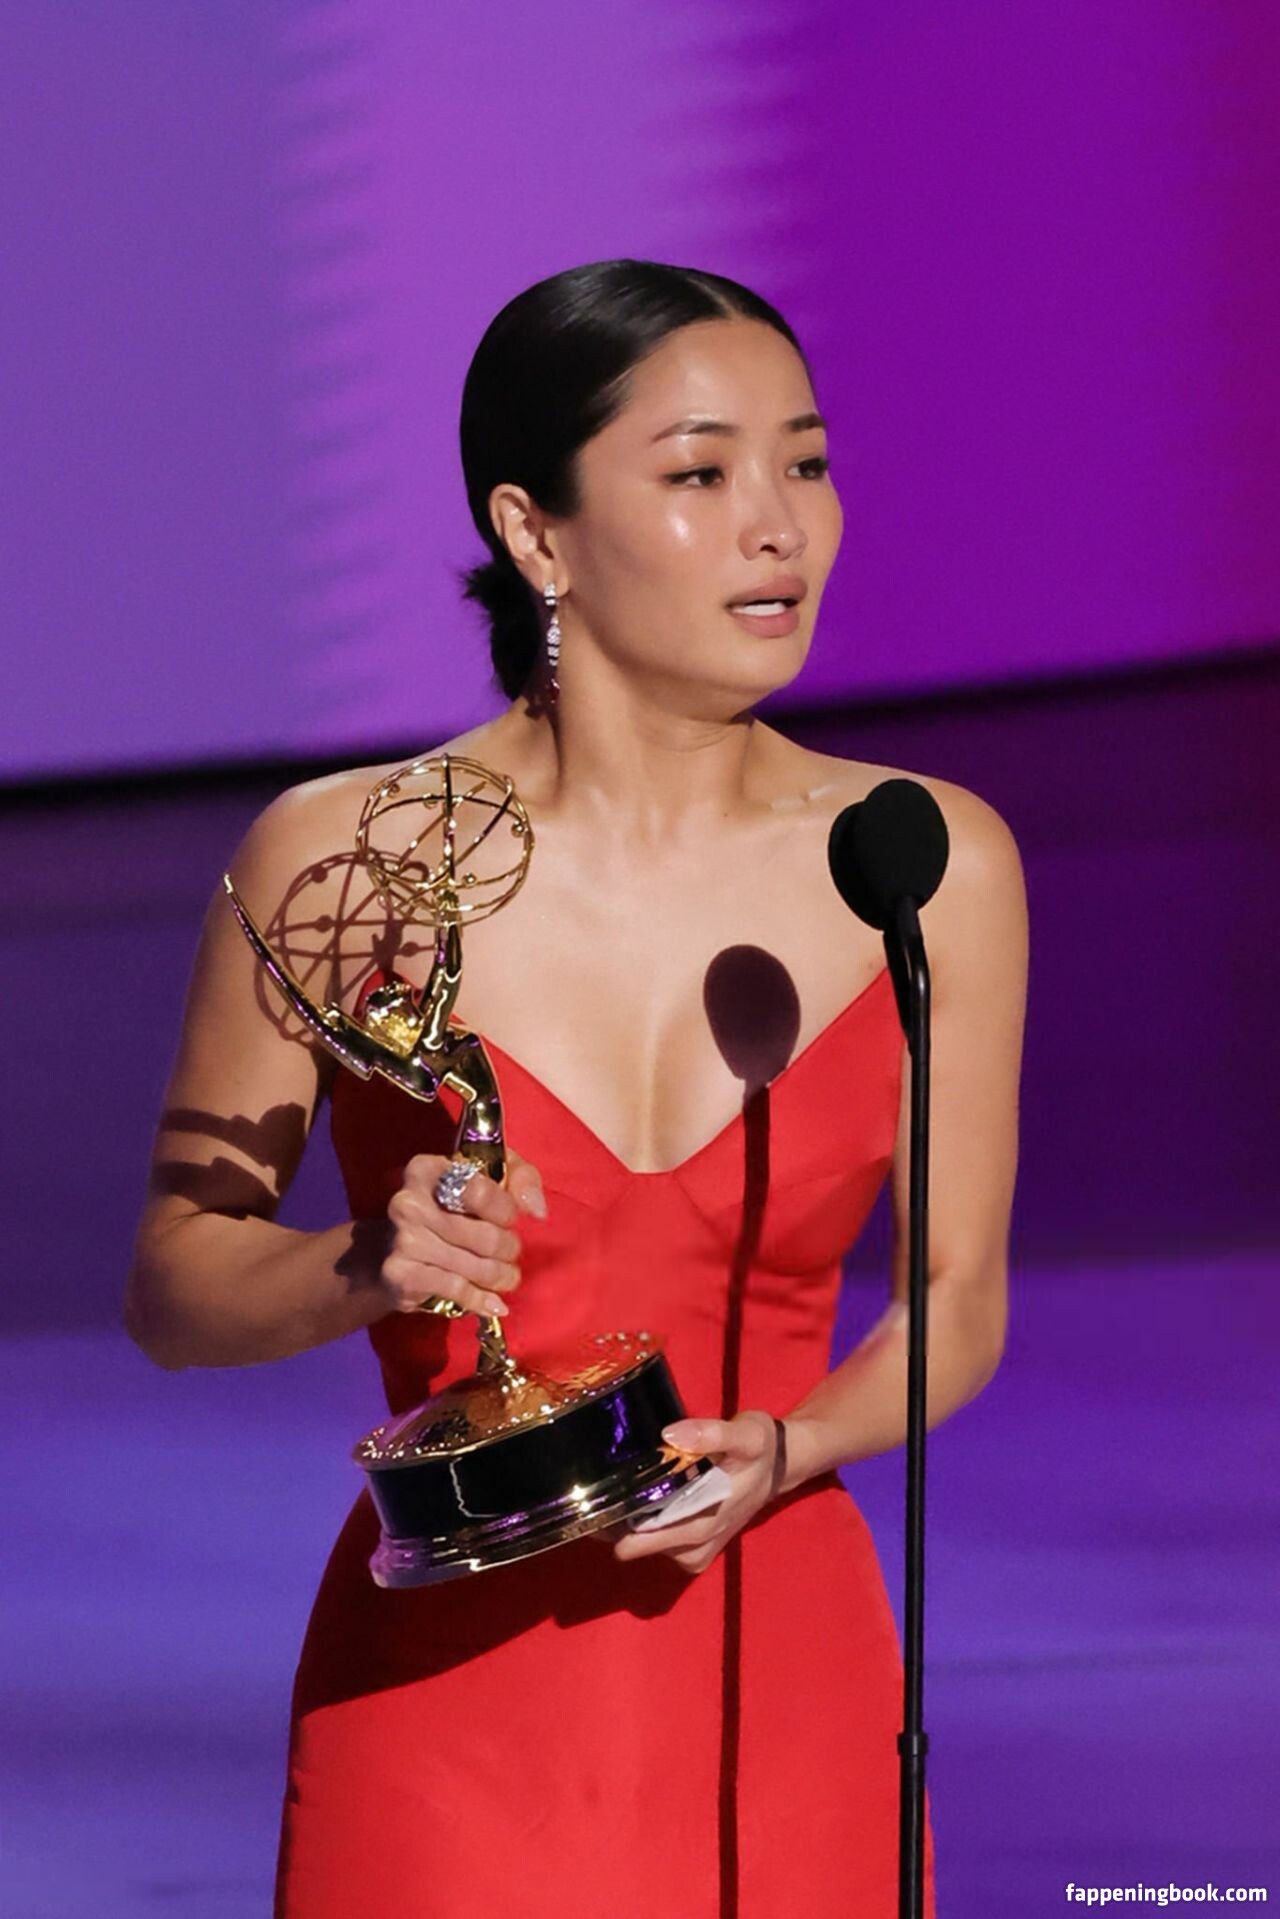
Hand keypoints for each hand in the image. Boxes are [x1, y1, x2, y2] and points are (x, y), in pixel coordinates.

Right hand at [378, 1146, 546, 1316]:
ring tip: (504, 1277)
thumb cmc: (453, 1208)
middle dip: (508, 1249)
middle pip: (485, 1236)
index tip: (509, 1220)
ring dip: (499, 1276)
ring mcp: (402, 1239)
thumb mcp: (490, 1177)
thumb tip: (536, 1210)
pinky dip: (480, 1299)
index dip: (506, 1211)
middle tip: (509, 1253)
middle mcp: (409, 1202)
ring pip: (475, 1266)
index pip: (481, 1191)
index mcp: (427, 1170)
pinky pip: (456, 1290)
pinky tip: (492, 1302)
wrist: (394, 1248)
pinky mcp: (400, 1274)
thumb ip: (521, 1179)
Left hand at [609, 1410, 784, 1575]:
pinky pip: (659, 1545)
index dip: (619, 1529)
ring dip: (626, 1525)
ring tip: (607, 1495)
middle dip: (615, 1526)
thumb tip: (670, 1434)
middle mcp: (699, 1543)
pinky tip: (632, 1502)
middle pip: (642, 1545)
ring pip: (648, 1546)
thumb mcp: (746, 1434)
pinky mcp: (696, 1547)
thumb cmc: (761, 1449)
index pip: (652, 1538)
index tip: (594, 1511)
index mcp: (707, 1519)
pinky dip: (642, 1528)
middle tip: (590, 1499)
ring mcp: (697, 1548)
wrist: (781, 1466)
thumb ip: (711, 1434)